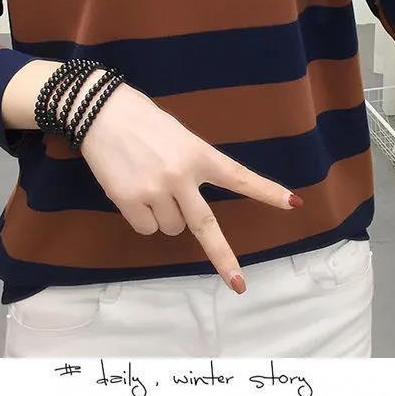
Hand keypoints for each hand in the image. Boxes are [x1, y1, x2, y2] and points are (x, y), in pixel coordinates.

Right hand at [80, 81, 302, 293]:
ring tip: (148, 184)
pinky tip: (132, 191)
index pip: (238, 175)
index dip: (266, 191)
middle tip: (238, 284)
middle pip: (206, 226)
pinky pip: (145, 228)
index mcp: (198, 153)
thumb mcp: (178, 136)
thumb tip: (188, 204)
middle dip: (223, 257)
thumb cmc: (142, 120)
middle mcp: (181, 175)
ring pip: (171, 228)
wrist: (101, 111)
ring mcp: (155, 190)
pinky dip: (142, 217)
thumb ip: (190, 165)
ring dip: (164, 216)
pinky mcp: (129, 201)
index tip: (293, 203)